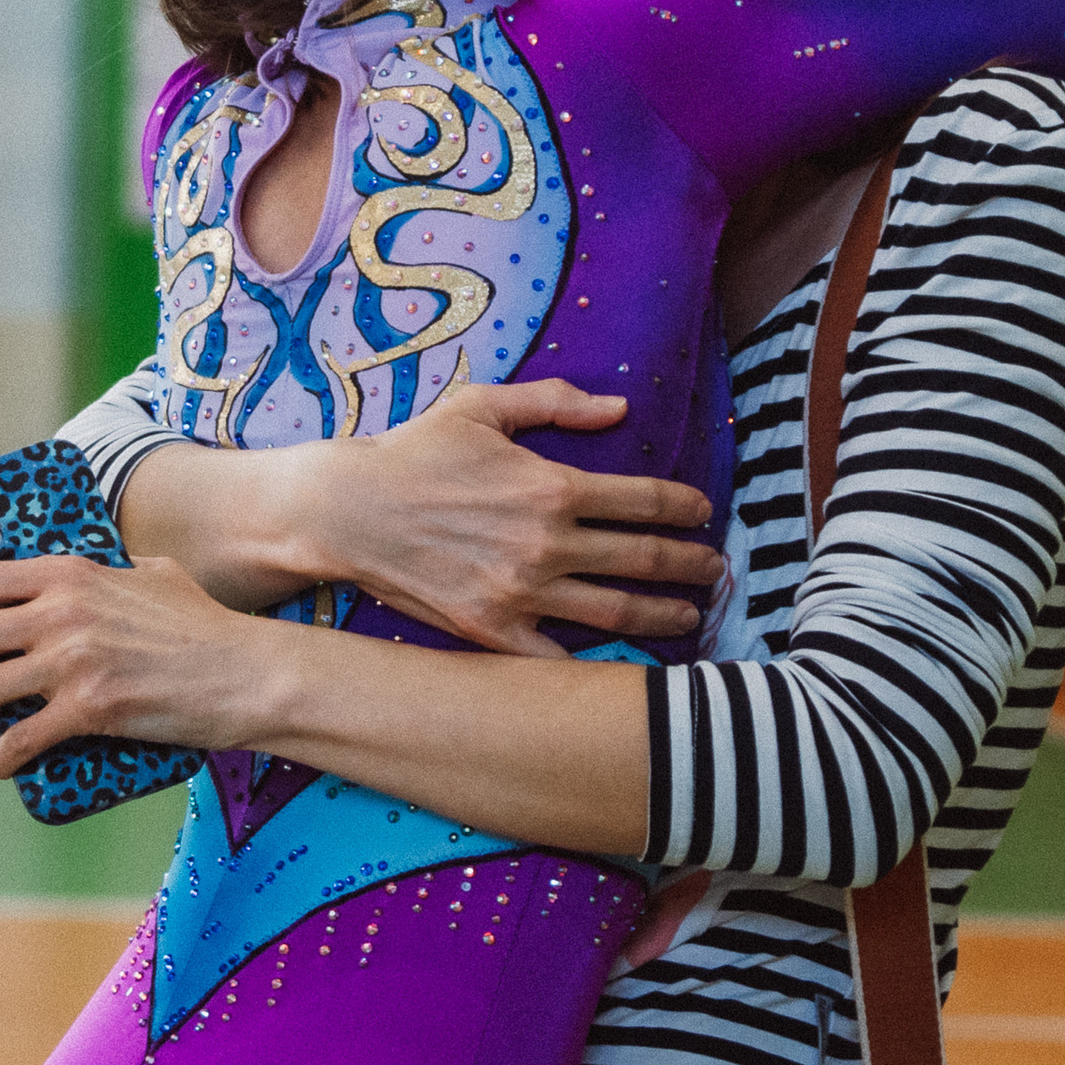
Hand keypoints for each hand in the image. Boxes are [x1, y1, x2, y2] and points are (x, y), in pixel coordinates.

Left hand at [0, 554, 261, 776]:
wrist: (247, 672)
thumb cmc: (204, 625)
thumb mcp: (151, 573)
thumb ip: (105, 570)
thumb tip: (74, 578)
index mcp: (68, 572)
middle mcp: (61, 611)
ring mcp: (74, 661)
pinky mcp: (90, 710)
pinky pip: (15, 743)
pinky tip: (6, 763)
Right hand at [295, 380, 717, 658]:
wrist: (347, 512)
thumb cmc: (414, 452)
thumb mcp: (482, 407)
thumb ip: (555, 402)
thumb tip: (618, 407)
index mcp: (552, 485)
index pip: (645, 500)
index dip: (686, 507)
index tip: (703, 513)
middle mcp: (547, 543)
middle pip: (646, 559)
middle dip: (692, 565)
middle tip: (717, 570)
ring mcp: (522, 593)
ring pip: (618, 613)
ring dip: (665, 615)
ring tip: (690, 617)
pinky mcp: (493, 632)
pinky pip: (560, 658)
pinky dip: (598, 662)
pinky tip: (625, 660)